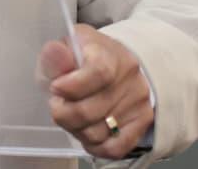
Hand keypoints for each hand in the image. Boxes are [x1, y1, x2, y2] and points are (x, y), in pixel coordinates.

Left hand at [38, 24, 153, 159]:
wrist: (113, 65)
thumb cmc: (81, 59)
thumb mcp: (63, 50)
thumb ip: (56, 55)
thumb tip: (55, 54)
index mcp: (108, 53)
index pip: (98, 73)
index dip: (71, 87)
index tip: (55, 88)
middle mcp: (129, 76)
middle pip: (90, 111)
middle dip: (63, 113)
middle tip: (57, 105)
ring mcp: (138, 101)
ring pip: (98, 133)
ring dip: (75, 130)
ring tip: (71, 116)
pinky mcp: (143, 122)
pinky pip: (114, 148)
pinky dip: (94, 146)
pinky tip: (85, 132)